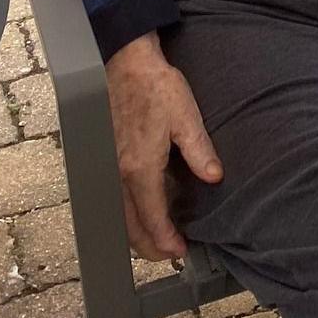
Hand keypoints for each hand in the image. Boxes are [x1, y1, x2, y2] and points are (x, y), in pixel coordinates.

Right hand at [105, 32, 220, 260]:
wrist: (126, 63)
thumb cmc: (156, 88)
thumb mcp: (187, 117)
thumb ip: (200, 151)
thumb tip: (214, 178)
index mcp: (139, 167)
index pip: (151, 216)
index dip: (165, 239)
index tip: (180, 252)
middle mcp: (117, 173)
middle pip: (129, 225)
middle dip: (149, 245)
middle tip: (170, 254)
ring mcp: (106, 167)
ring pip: (116, 215)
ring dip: (135, 233)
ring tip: (157, 239)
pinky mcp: (103, 158)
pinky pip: (111, 198)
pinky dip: (125, 215)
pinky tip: (140, 212)